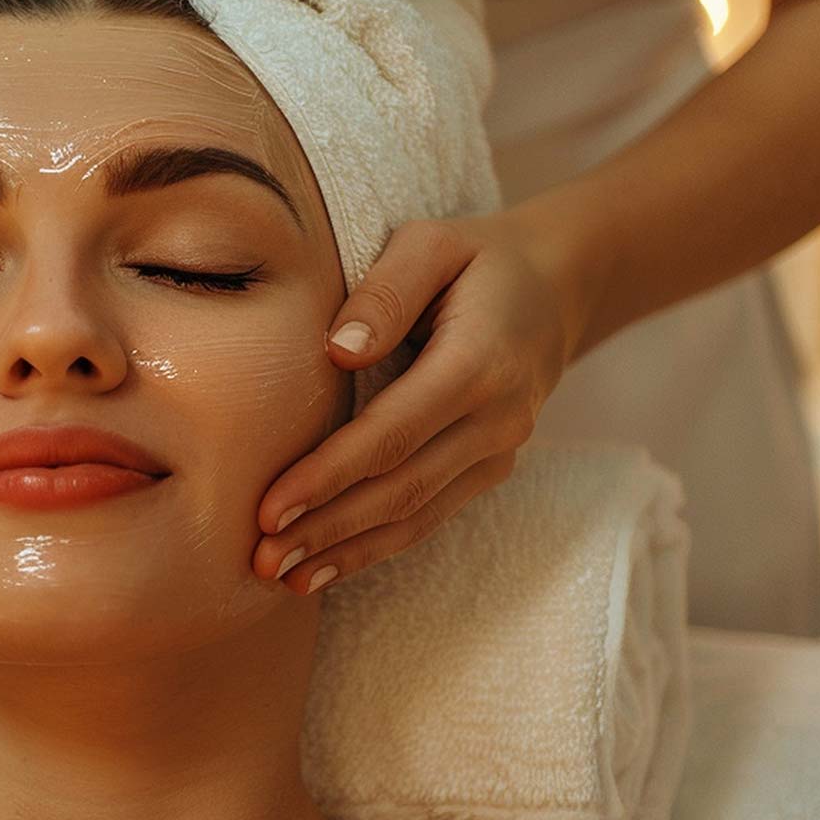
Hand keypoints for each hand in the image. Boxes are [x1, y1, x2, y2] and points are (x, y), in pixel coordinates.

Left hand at [252, 213, 581, 592]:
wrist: (556, 285)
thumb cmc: (475, 259)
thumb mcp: (431, 243)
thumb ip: (385, 292)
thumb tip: (337, 352)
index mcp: (481, 363)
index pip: (394, 433)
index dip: (330, 475)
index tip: (271, 508)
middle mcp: (498, 419)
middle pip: (402, 488)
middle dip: (329, 528)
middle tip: (263, 557)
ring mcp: (498, 452)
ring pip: (417, 516)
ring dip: (347, 552)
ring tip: (283, 577)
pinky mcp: (487, 470)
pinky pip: (428, 517)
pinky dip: (375, 548)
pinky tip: (324, 568)